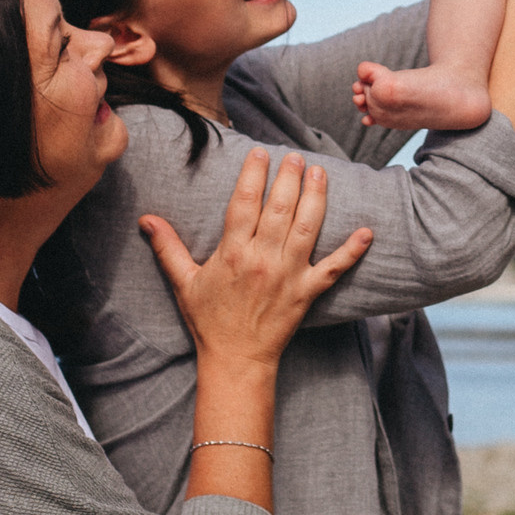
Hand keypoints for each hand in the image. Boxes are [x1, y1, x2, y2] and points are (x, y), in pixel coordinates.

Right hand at [140, 148, 371, 368]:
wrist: (235, 360)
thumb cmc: (209, 320)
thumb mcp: (183, 282)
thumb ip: (167, 247)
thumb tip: (146, 218)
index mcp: (232, 253)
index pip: (244, 203)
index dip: (253, 174)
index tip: (260, 153)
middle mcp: (263, 259)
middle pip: (280, 208)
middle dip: (289, 177)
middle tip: (295, 155)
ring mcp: (289, 275)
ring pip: (308, 227)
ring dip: (317, 197)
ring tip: (321, 172)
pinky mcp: (308, 293)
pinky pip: (334, 268)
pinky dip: (352, 251)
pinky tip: (367, 231)